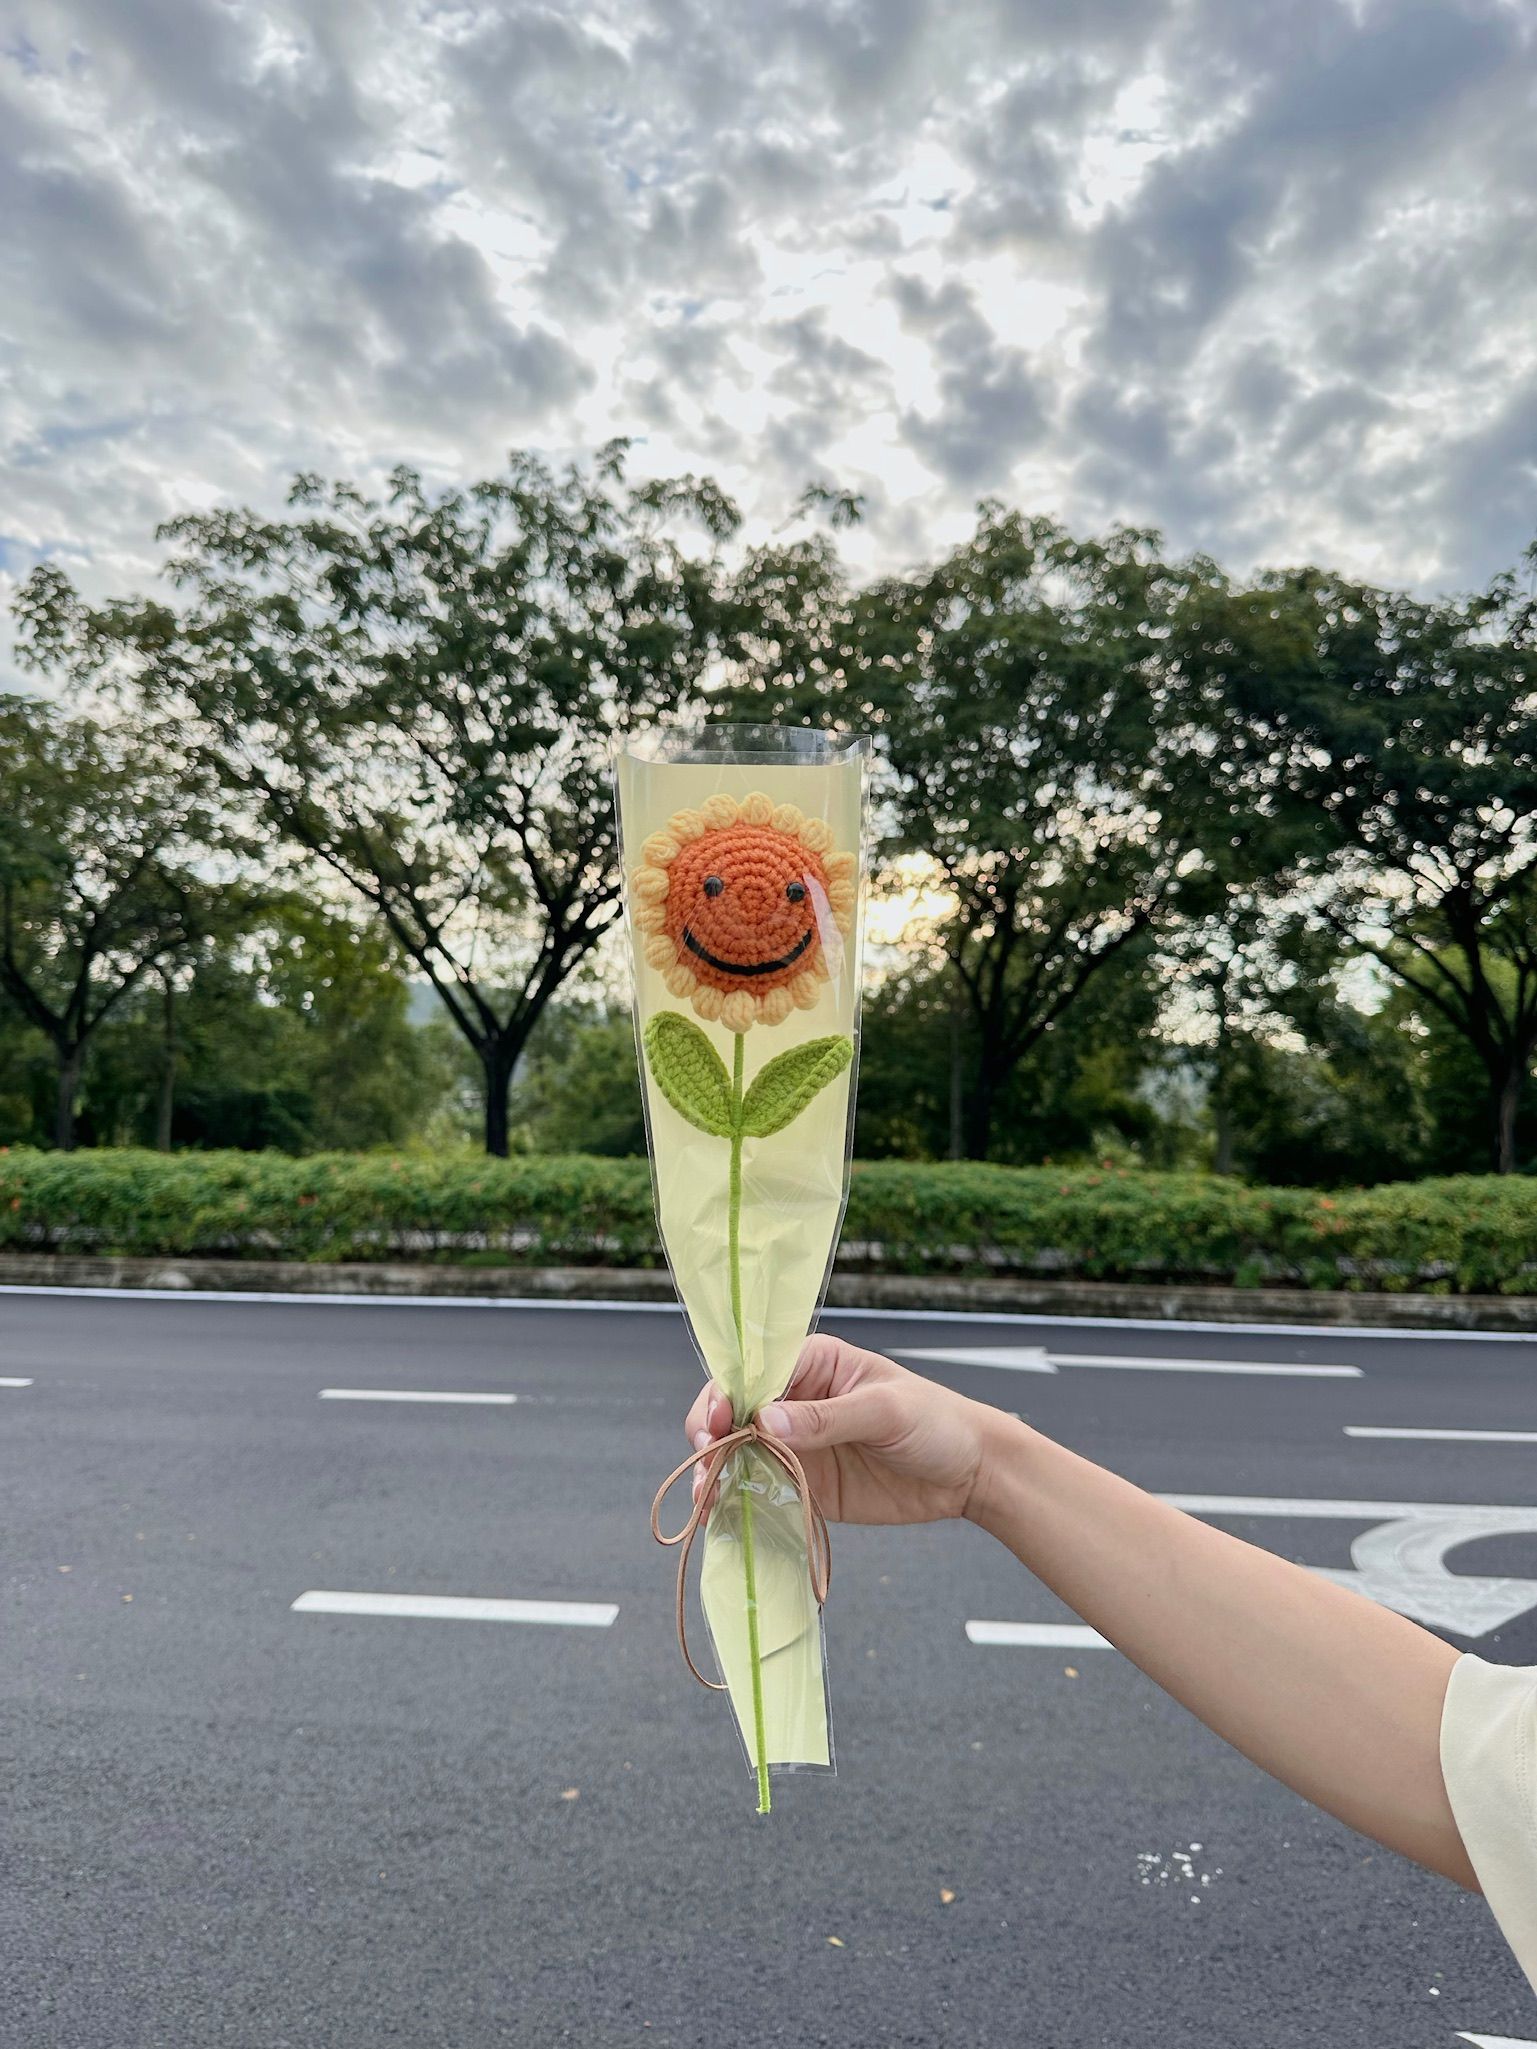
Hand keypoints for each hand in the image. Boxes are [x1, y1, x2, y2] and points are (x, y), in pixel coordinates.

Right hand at [683, 1333, 1003, 1525]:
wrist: (970, 1473)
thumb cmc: (935, 1421)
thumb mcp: (885, 1411)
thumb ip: (827, 1418)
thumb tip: (766, 1421)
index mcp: (812, 1363)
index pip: (752, 1371)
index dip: (726, 1395)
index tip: (718, 1424)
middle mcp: (795, 1401)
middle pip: (734, 1412)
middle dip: (712, 1434)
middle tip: (707, 1460)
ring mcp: (797, 1445)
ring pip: (739, 1453)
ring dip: (716, 1471)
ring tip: (707, 1494)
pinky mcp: (804, 1484)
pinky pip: (761, 1489)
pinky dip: (737, 1500)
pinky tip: (723, 1513)